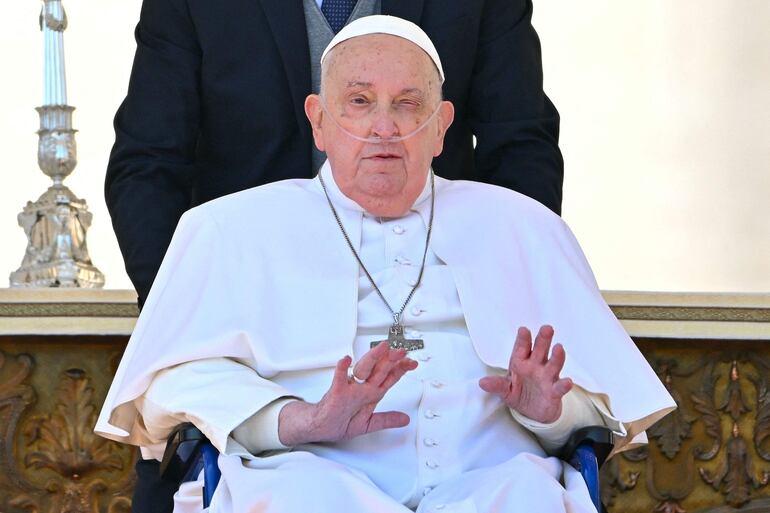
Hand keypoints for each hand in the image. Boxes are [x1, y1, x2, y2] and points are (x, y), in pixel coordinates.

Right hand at [278, 341, 417, 445]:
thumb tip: (405, 419)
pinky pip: (339, 379)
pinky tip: (345, 360)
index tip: (412, 362)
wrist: (322, 427)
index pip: (389, 378)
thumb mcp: (369, 424)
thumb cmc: (341, 421)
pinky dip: (342, 369)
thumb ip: (387, 420)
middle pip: (379, 370)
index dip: (401, 370)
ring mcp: (350, 388)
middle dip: (391, 360)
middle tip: (401, 351)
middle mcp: (362, 387)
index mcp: (371, 393)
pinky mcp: (336, 393)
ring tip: (381, 348)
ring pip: (363, 370)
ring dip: (372, 358)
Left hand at [479, 325, 571, 423]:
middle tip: (547, 328)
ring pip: (553, 365)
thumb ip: (496, 385)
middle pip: (540, 350)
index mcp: (521, 363)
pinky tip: (567, 381)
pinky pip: (560, 387)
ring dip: (556, 357)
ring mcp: (546, 378)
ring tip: (559, 348)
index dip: (523, 339)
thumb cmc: (519, 394)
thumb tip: (481, 383)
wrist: (533, 413)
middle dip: (543, 340)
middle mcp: (536, 367)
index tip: (523, 330)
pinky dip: (564, 385)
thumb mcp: (505, 390)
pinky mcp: (554, 392)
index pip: (521, 348)